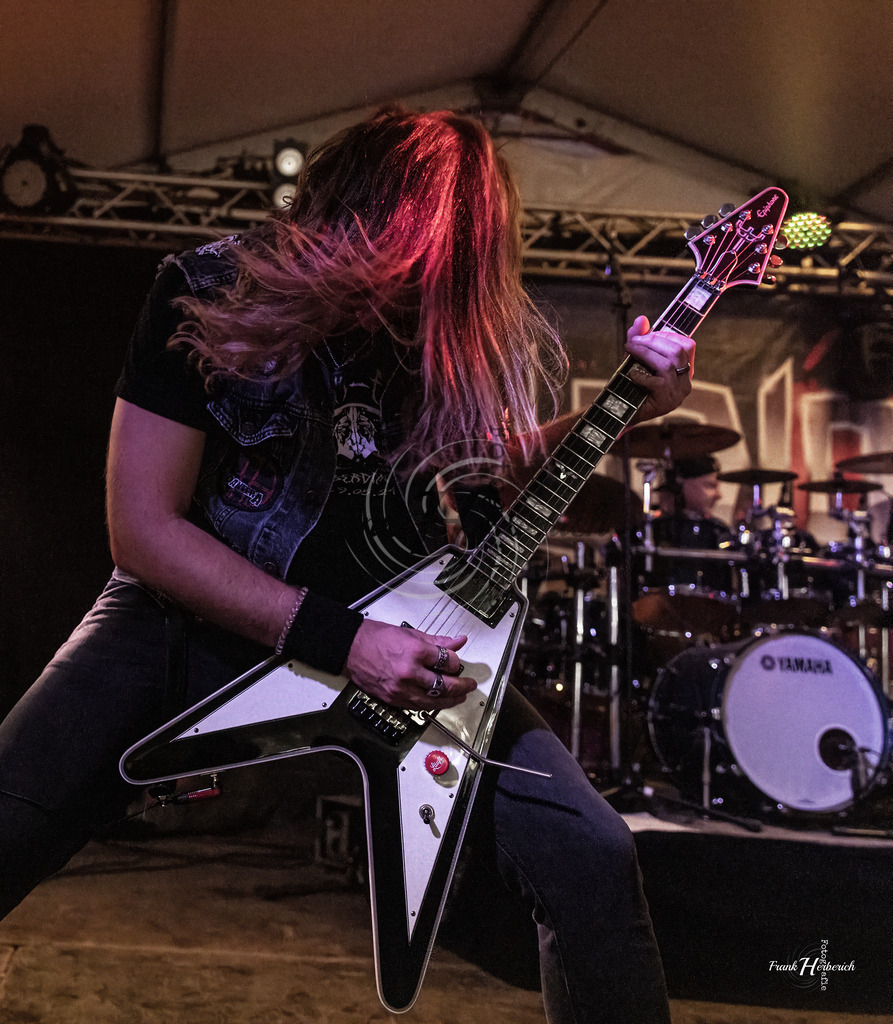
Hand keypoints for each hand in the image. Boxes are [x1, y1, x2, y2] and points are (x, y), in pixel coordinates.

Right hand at [344, 619, 476, 709]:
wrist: (351, 649)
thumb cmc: (376, 639)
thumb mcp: (410, 633)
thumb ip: (437, 641)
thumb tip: (457, 642)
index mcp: (415, 652)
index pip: (447, 662)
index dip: (456, 663)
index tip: (456, 662)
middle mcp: (410, 673)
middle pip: (445, 685)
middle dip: (462, 686)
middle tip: (469, 685)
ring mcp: (401, 689)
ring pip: (434, 701)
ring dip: (450, 700)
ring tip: (459, 696)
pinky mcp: (394, 699)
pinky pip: (418, 706)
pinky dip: (432, 704)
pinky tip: (439, 700)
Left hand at [624, 315, 694, 423]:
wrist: (621, 415)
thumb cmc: (631, 385)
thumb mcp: (636, 359)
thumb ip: (640, 339)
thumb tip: (641, 319)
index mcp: (684, 371)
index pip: (687, 345)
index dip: (667, 335)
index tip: (647, 333)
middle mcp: (685, 383)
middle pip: (678, 351)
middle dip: (654, 341)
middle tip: (634, 341)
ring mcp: (678, 393)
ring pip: (668, 363)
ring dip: (646, 352)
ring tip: (630, 350)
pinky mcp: (666, 401)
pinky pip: (657, 381)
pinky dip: (642, 374)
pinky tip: (631, 373)